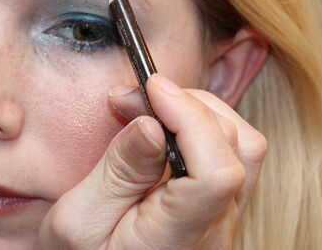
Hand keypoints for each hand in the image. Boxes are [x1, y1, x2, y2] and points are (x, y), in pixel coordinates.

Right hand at [37, 74, 266, 248]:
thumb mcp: (78, 221)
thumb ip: (118, 172)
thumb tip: (152, 123)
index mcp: (177, 238)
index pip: (217, 173)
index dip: (190, 117)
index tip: (151, 88)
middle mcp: (215, 231)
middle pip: (236, 149)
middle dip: (187, 104)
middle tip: (135, 94)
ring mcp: (224, 222)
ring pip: (243, 149)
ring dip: (200, 112)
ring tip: (153, 104)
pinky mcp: (220, 212)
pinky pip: (232, 158)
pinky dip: (203, 128)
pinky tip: (166, 124)